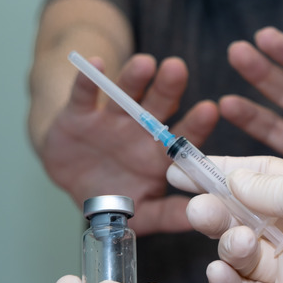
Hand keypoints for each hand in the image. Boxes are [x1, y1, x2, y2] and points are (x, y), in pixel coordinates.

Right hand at [39, 54, 217, 234]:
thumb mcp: (144, 211)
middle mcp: (141, 130)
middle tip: (178, 69)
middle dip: (168, 87)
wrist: (72, 180)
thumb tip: (202, 219)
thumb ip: (170, 214)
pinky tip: (95, 63)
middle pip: (158, 106)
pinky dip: (88, 80)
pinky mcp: (79, 114)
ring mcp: (111, 119)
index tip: (210, 109)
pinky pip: (84, 95)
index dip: (196, 123)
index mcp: (161, 153)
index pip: (184, 135)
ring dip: (134, 78)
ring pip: (126, 94)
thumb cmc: (118, 196)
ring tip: (145, 63)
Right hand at [168, 156, 282, 282]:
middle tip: (198, 205)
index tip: (181, 164)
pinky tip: (222, 272)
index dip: (220, 170)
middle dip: (216, 207)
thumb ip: (278, 188)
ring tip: (228, 239)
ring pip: (243, 255)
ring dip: (223, 244)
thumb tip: (234, 176)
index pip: (259, 177)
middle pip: (245, 216)